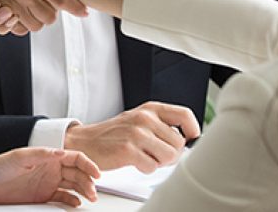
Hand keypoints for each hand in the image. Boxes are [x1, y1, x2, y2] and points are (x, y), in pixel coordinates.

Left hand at [0, 147, 99, 206]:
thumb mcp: (20, 157)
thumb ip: (40, 154)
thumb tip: (60, 152)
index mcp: (48, 156)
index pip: (75, 157)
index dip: (88, 164)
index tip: (96, 174)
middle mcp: (51, 168)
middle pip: (78, 173)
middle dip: (88, 181)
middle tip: (92, 191)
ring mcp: (49, 182)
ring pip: (74, 185)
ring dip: (84, 190)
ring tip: (90, 198)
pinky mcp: (44, 195)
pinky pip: (64, 197)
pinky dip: (72, 200)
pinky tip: (76, 203)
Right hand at [63, 101, 200, 172]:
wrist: (85, 141)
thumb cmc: (114, 134)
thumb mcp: (138, 121)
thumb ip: (161, 126)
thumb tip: (187, 141)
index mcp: (149, 109)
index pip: (184, 115)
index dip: (192, 130)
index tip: (189, 139)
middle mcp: (144, 118)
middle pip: (179, 143)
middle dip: (170, 154)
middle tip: (156, 154)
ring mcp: (136, 133)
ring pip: (168, 156)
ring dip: (159, 162)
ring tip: (145, 157)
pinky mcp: (128, 150)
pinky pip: (152, 166)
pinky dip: (146, 168)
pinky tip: (134, 161)